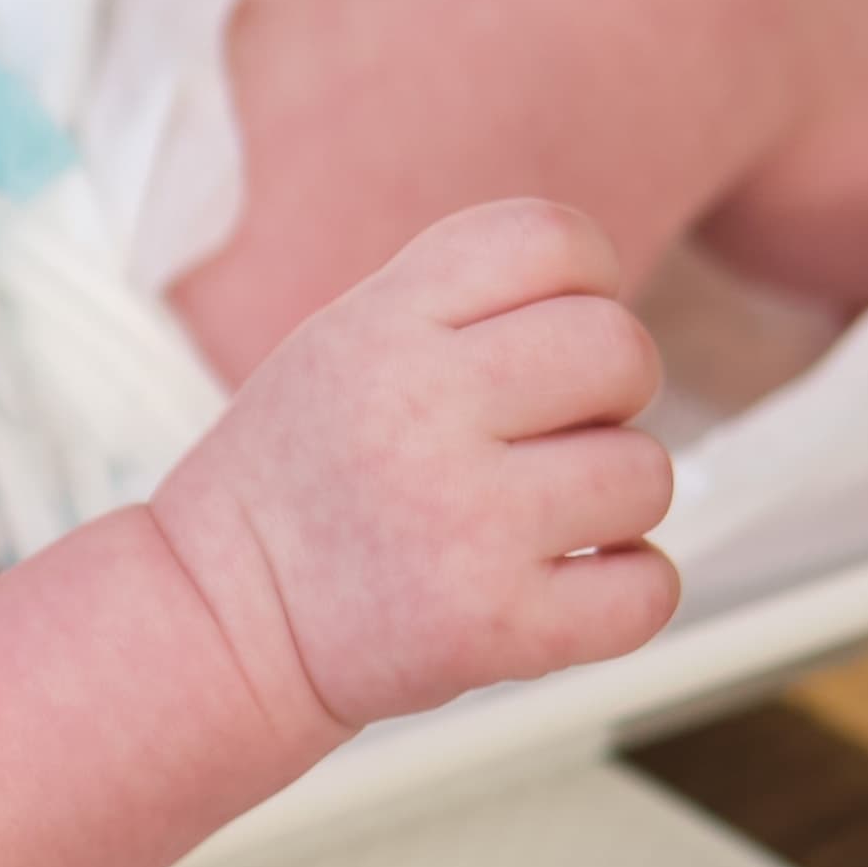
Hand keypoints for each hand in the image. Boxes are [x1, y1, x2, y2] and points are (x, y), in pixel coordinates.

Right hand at [147, 199, 679, 742]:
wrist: (218, 624)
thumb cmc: (301, 483)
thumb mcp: (340, 345)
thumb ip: (459, 305)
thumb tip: (611, 316)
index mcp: (377, 328)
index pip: (551, 240)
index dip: (585, 286)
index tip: (547, 344)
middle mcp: (417, 413)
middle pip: (621, 350)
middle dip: (612, 394)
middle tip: (552, 438)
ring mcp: (461, 524)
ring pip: (645, 473)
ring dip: (612, 504)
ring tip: (534, 522)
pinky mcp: (493, 626)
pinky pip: (648, 589)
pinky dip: (624, 593)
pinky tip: (561, 586)